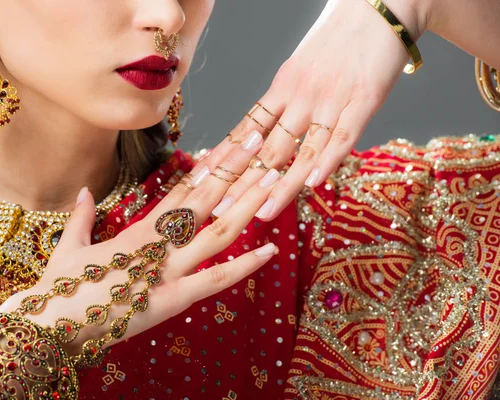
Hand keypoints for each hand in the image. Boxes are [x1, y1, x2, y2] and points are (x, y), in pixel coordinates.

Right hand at [0, 133, 277, 353]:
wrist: (49, 327)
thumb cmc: (58, 288)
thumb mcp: (68, 247)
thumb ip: (82, 217)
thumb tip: (84, 191)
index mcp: (136, 230)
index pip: (180, 190)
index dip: (208, 166)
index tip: (229, 144)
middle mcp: (157, 244)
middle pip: (205, 199)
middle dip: (235, 169)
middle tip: (261, 141)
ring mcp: (167, 271)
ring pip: (217, 232)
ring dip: (248, 204)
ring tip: (275, 179)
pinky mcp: (173, 300)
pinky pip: (216, 280)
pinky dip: (245, 266)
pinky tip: (271, 250)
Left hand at [204, 0, 428, 220]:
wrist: (377, 7)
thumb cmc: (336, 44)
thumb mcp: (299, 72)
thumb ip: (283, 105)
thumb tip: (261, 137)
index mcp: (281, 89)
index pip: (246, 130)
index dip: (224, 158)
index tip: (203, 181)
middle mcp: (300, 96)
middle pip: (268, 147)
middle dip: (243, 182)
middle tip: (221, 209)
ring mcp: (330, 99)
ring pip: (302, 149)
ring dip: (281, 184)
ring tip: (262, 211)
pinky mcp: (364, 99)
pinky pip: (343, 135)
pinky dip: (328, 160)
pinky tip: (313, 183)